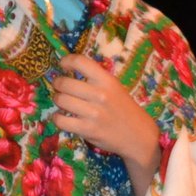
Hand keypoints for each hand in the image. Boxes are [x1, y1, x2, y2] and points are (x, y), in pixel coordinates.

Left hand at [52, 54, 160, 195]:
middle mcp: (100, 94)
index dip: (67, 61)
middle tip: (59, 86)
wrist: (138, 134)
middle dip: (57, 83)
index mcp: (107, 80)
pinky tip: (62, 117)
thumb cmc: (123, 108)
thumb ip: (96, 78)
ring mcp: (93, 113)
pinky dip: (57, 118)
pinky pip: (61, 120)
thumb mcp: (115, 87)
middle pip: (65, 83)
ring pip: (61, 100)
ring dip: (57, 100)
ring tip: (62, 102)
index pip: (81, 62)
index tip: (62, 64)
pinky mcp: (88, 130)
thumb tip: (69, 70)